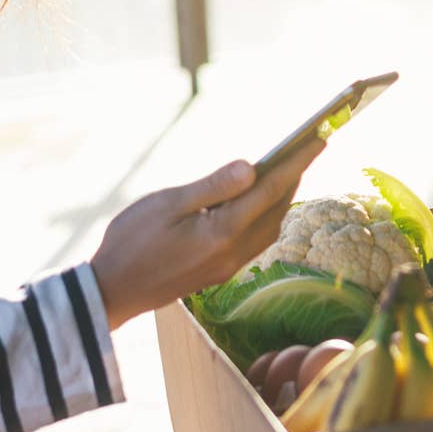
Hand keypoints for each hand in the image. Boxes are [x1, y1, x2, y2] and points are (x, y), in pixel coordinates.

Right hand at [90, 138, 323, 329]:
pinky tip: (259, 202)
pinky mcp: (220, 272)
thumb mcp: (167, 204)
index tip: (320, 139)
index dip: (297, 162)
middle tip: (309, 147)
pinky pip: (257, 240)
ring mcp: (229, 265)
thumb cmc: (131, 241)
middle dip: (295, 176)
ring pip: (270, 227)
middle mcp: (234, 252)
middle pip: (277, 208)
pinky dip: (267, 215)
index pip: (270, 189)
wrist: (112, 292)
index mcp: (222, 232)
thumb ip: (213, 186)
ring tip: (288, 169)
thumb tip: (251, 167)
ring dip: (282, 197)